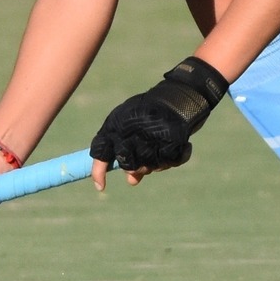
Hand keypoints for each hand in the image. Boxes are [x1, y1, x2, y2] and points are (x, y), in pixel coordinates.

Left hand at [89, 57, 229, 188]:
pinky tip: (181, 146)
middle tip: (146, 161)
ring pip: (149, 166)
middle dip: (136, 168)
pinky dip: (176, 158)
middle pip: (127, 164)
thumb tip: (131, 181)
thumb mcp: (134, 128)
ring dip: (158, 163)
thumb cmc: (152, 112)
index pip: (100, 151)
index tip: (100, 187)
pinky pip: (170, 162)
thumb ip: (128, 152)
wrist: (181, 93)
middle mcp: (130, 130)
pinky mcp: (171, 139)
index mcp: (116, 124)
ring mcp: (151, 135)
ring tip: (164, 148)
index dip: (98, 171)